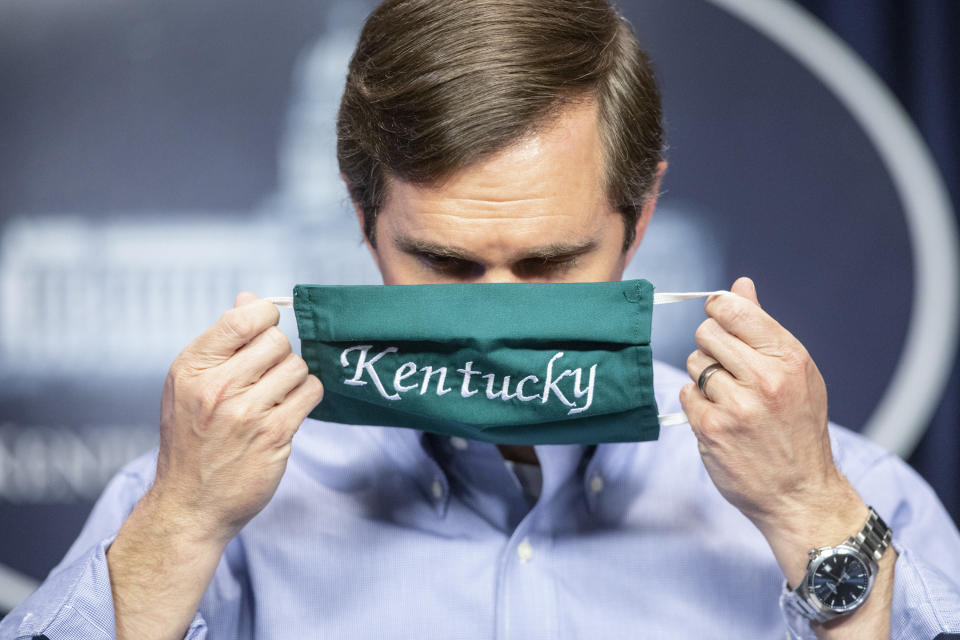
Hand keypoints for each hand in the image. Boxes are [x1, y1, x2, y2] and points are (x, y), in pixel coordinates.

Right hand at [151, 292, 323, 543]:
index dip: (263, 317)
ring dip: (293, 378)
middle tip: (265, 375)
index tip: (263, 330)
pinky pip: (311, 392)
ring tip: (273, 396)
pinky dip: (305, 396)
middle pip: (277, 340)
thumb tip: (250, 299)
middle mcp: (217, 388)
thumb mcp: (190, 384)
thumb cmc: (192, 439)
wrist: (191, 503)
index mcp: (193, 368)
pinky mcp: (274, 435)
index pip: (242, 319)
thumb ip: (222, 341)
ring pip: (297, 366)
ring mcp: (247, 413)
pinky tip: (287, 410)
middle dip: (278, 354)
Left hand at [679, 277, 866, 584]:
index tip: (718, 316)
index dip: (718, 308)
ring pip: (694, 363)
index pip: (735, 310)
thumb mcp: (795, 373)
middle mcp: (765, 379)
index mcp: (789, 358)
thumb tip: (740, 285)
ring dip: (703, 376)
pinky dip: (697, 403)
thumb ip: (763, 326)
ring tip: (729, 397)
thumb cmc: (797, 427)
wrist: (800, 492)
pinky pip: (686, 394)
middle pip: (707, 333)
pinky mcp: (712, 429)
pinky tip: (719, 418)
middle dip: (711, 346)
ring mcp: (737, 406)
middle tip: (729, 369)